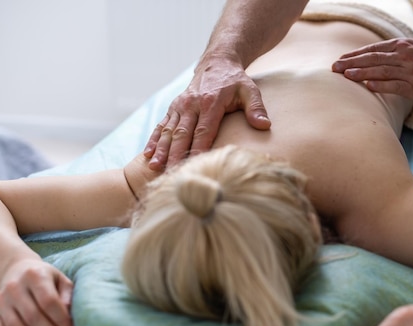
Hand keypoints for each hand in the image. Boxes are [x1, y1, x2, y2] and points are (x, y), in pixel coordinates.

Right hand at [0, 259, 73, 325]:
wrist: (17, 270)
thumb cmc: (46, 278)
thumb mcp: (61, 279)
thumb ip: (67, 294)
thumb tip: (70, 313)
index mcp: (35, 276)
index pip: (48, 301)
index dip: (61, 320)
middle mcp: (15, 287)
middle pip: (33, 316)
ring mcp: (2, 301)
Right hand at [144, 57, 271, 170]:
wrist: (217, 63)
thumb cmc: (236, 81)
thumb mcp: (250, 91)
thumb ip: (256, 108)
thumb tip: (264, 125)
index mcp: (210, 103)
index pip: (203, 131)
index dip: (198, 149)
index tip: (194, 166)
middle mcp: (191, 104)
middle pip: (182, 134)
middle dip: (175, 155)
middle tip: (171, 174)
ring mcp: (180, 106)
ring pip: (169, 131)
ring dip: (161, 150)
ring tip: (155, 168)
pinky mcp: (174, 107)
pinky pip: (162, 125)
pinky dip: (154, 140)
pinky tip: (148, 155)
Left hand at [332, 38, 412, 100]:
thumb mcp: (412, 49)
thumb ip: (393, 53)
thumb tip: (370, 58)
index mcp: (401, 46)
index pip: (372, 50)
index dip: (355, 55)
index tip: (340, 60)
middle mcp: (403, 56)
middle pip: (372, 59)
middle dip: (352, 63)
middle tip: (335, 67)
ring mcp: (409, 71)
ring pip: (381, 71)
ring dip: (361, 73)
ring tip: (346, 75)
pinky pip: (393, 86)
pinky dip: (379, 85)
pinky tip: (367, 86)